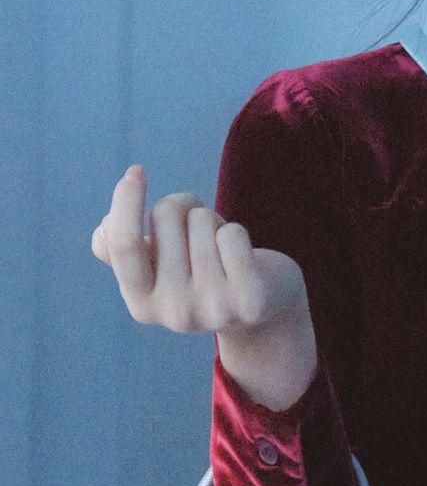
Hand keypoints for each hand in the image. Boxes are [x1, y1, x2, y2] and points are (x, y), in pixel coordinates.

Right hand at [92, 163, 308, 335]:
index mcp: (142, 304)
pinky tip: (244, 258)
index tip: (136, 172)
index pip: (123, 244)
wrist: (264, 310)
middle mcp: (175, 313)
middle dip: (183, 206)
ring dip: (213, 223)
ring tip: (222, 250)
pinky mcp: (250, 300)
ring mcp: (213, 309)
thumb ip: (124, 248)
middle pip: (166, 216)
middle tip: (198, 230)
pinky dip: (237, 231)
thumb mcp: (158, 265)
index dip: (126, 202)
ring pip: (202, 219)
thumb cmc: (202, 273)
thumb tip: (103, 231)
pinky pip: (232, 233)